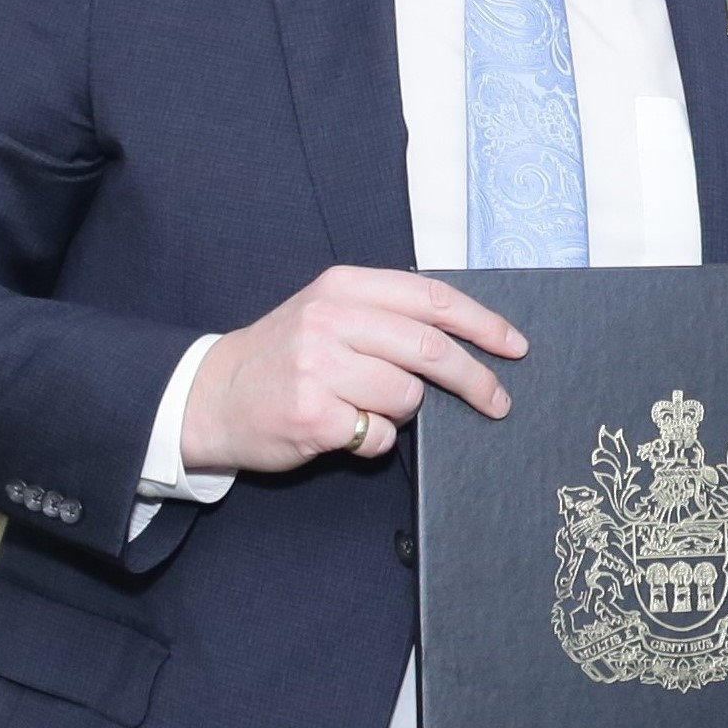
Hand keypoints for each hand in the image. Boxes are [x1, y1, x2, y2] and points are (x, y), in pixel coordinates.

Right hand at [181, 268, 526, 474]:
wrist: (213, 395)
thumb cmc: (283, 356)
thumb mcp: (328, 313)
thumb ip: (387, 314)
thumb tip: (467, 336)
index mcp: (343, 287)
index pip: (431, 299)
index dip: (482, 323)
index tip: (515, 345)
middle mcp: (331, 320)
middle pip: (431, 349)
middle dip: (475, 380)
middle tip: (497, 401)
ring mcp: (319, 368)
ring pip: (407, 396)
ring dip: (402, 411)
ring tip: (365, 407)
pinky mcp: (312, 416)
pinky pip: (379, 435)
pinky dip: (373, 440)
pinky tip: (344, 430)